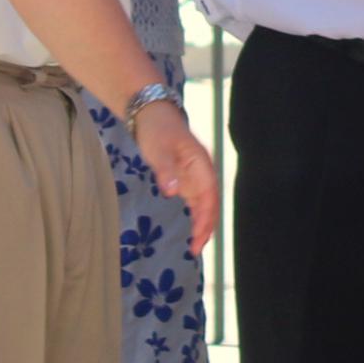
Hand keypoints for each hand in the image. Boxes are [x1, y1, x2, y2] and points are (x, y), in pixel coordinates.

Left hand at [137, 102, 220, 251]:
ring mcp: (196, 175)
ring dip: (203, 224)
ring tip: (196, 246)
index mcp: (201, 163)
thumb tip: (172, 192)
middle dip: (207, 226)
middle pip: (211, 202)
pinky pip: (196, 201)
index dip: (207, 217)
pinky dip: (196, 216)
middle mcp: (203, 171)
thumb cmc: (157, 129)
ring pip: (205, 204)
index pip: (209, 195)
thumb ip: (165, 170)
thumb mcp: (158, 148)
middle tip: (196, 249)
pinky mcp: (186, 178)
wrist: (152, 113)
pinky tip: (193, 231)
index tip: (199, 236)